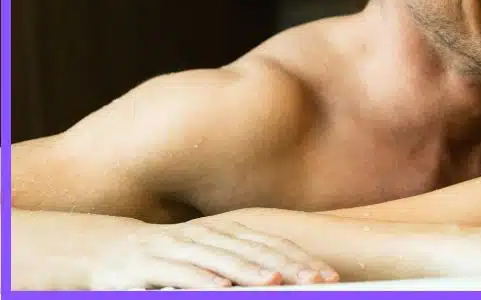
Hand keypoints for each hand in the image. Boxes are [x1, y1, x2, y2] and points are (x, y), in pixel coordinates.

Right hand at [88, 218, 339, 288]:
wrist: (107, 250)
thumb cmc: (168, 259)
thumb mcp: (209, 258)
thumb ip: (242, 264)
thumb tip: (284, 277)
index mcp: (227, 234)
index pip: (273, 246)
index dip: (301, 260)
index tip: (328, 275)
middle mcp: (208, 237)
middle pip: (256, 251)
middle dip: (288, 266)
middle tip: (317, 281)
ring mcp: (179, 248)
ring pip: (222, 260)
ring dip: (250, 271)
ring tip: (276, 282)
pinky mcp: (149, 264)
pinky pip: (180, 273)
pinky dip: (202, 280)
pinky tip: (221, 289)